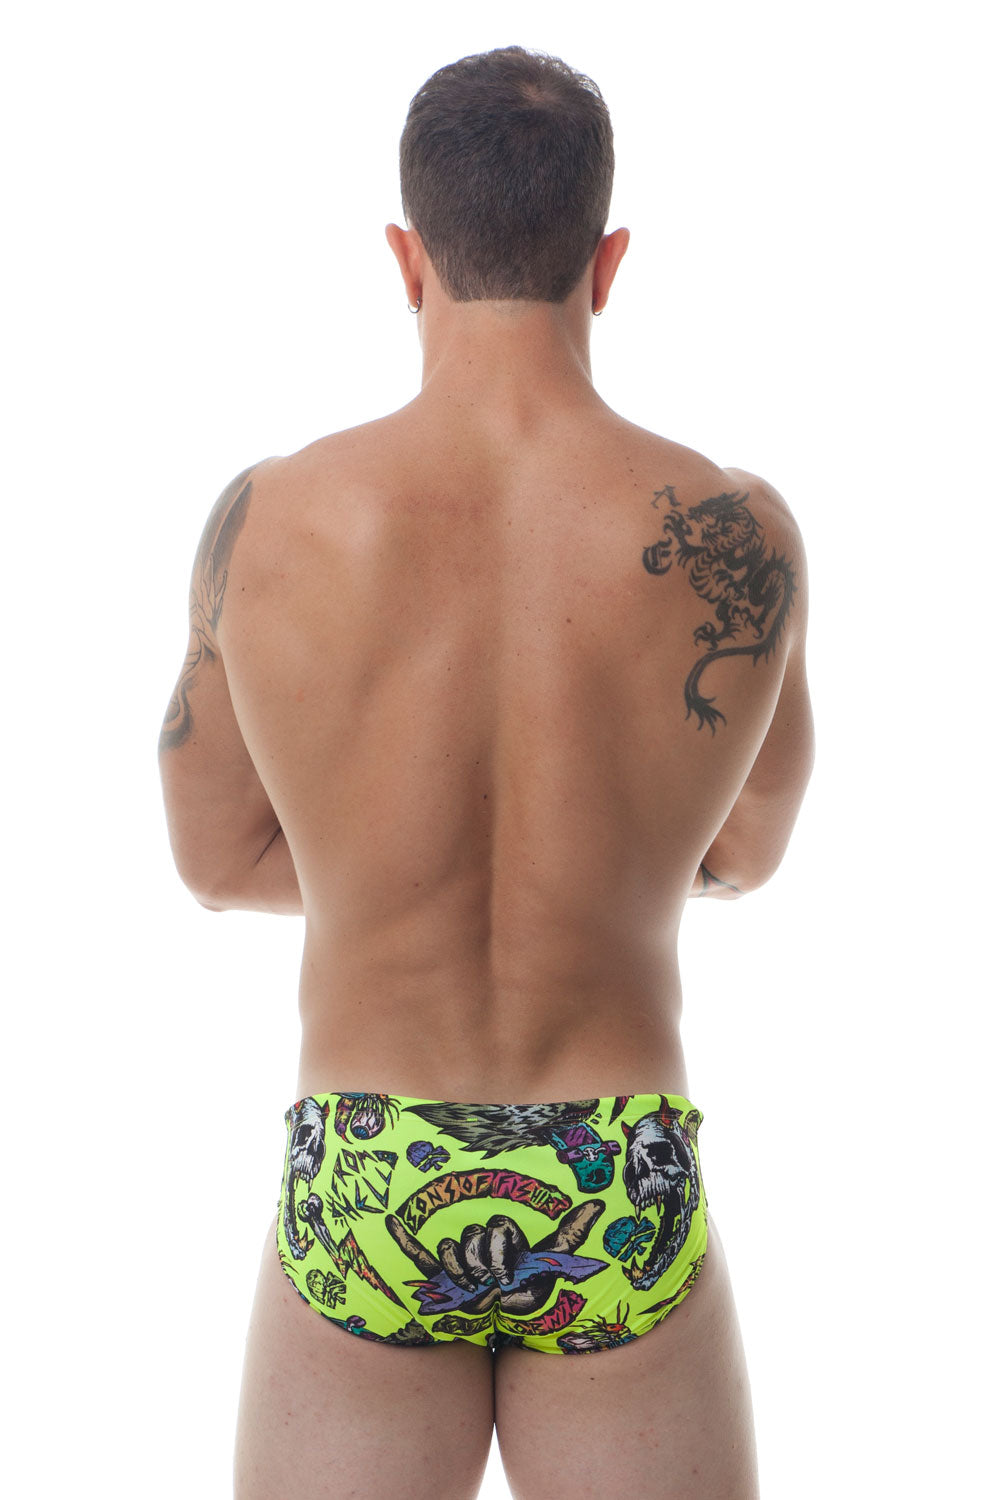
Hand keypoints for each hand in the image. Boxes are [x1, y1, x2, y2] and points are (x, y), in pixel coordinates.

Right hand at [384, 1199, 604, 1315]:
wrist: (514, 1321)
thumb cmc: (533, 1287)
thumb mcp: (553, 1260)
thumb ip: (572, 1233)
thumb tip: (600, 1202)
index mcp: (501, 1230)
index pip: (494, 1227)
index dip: (502, 1252)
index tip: (509, 1276)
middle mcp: (477, 1238)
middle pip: (471, 1238)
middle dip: (483, 1266)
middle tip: (493, 1287)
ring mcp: (457, 1255)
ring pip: (449, 1253)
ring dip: (462, 1276)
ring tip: (476, 1293)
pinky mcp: (437, 1274)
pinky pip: (416, 1251)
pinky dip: (402, 1237)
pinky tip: (390, 1220)